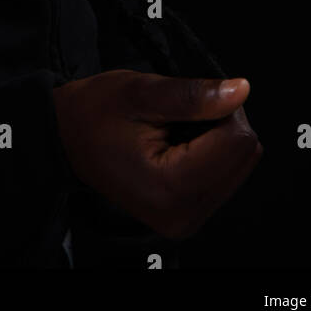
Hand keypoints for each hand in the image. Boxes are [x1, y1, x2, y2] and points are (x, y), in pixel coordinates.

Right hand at [52, 70, 261, 238]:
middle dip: (221, 122)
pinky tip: (177, 146)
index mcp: (170, 187)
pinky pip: (226, 176)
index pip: (238, 141)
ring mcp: (186, 221)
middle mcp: (182, 215)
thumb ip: (194, 94)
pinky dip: (209, 152)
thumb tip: (241, 89)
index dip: (221, 107)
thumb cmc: (95, 113)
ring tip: (173, 130)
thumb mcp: (141, 92)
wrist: (67, 139)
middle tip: (178, 114)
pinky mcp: (187, 217)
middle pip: (244, 154)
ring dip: (215, 138)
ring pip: (240, 164)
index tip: (188, 100)